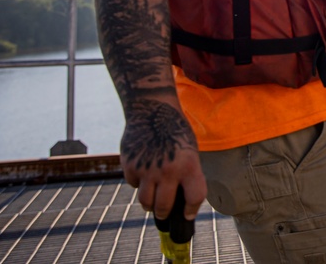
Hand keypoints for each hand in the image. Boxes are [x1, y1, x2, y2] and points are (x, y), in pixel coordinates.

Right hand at [120, 101, 206, 220]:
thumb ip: (187, 174)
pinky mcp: (130, 166)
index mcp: (189, 166)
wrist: (152, 110)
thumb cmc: (174, 131)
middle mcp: (168, 170)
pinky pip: (134, 185)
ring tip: (152, 200)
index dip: (192, 210)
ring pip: (145, 202)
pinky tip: (142, 170)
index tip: (188, 215)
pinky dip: (138, 182)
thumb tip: (182, 200)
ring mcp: (148, 170)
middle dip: (164, 213)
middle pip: (164, 207)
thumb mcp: (189, 151)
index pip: (195, 198)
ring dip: (149, 204)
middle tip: (164, 213)